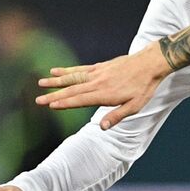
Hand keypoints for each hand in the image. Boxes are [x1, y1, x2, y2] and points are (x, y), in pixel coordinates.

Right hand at [36, 41, 169, 129]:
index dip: (65, 103)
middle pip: (72, 90)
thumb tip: (102, 127)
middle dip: (54, 95)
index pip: (80, 100)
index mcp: (105, 94)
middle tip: (38, 100)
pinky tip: (56, 70)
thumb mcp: (135, 106)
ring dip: (56, 81)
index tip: (50, 106)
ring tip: (41, 83)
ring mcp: (98, 73)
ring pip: (73, 77)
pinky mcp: (100, 66)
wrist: (151, 63)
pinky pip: (80, 69)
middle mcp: (98, 83)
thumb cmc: (144, 87)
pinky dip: (67, 70)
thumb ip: (117, 116)